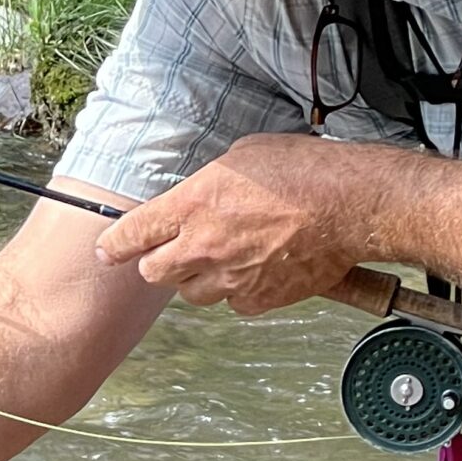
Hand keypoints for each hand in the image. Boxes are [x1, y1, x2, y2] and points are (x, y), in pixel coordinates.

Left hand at [95, 132, 384, 314]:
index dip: (116, 245)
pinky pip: (232, 303)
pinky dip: (237, 291)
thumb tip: (199, 194)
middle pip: (153, 273)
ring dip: (199, 278)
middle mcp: (203, 246)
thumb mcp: (244, 157)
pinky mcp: (257, 299)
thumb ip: (210, 182)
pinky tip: (256, 269)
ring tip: (226, 256)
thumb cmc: (306, 173)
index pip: (133, 234)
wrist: (353, 205)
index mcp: (193, 205)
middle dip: (158, 262)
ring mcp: (229, 277)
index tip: (108, 251)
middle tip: (174, 250)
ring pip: (191, 293)